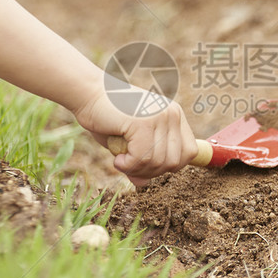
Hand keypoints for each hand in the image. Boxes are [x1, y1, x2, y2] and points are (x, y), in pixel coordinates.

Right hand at [73, 84, 198, 186]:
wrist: (88, 94)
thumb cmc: (107, 118)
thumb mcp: (128, 144)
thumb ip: (140, 162)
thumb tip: (144, 183)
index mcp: (175, 116)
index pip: (189, 152)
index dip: (169, 166)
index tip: (147, 166)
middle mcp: (172, 114)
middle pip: (175, 162)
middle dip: (151, 172)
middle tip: (130, 166)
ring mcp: (160, 117)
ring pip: (158, 162)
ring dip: (137, 170)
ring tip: (121, 161)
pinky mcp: (144, 122)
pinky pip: (143, 158)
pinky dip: (128, 165)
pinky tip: (117, 159)